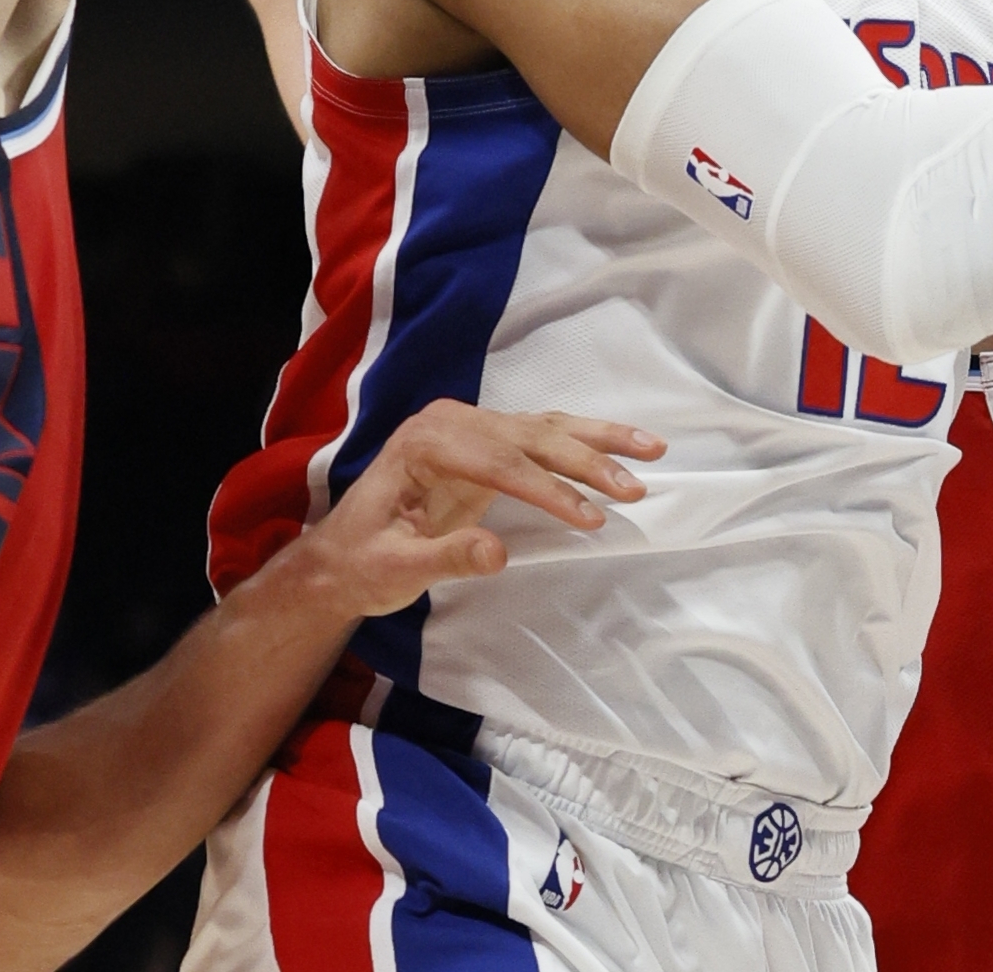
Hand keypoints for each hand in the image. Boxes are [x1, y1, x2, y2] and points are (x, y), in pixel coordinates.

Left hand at [286, 399, 661, 618]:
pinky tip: (620, 450)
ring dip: (600, 441)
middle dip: (588, 461)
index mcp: (424, 443)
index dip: (549, 490)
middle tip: (636, 487)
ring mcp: (470, 428)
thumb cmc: (361, 565)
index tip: (591, 517)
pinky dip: (583, 443)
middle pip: (531, 436)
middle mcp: (450, 422)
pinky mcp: (486, 444)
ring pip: (545, 427)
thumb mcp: (395, 570)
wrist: (339, 559)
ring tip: (653, 450)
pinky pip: (541, 437)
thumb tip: (498, 554)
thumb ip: (445, 558)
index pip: (500, 462)